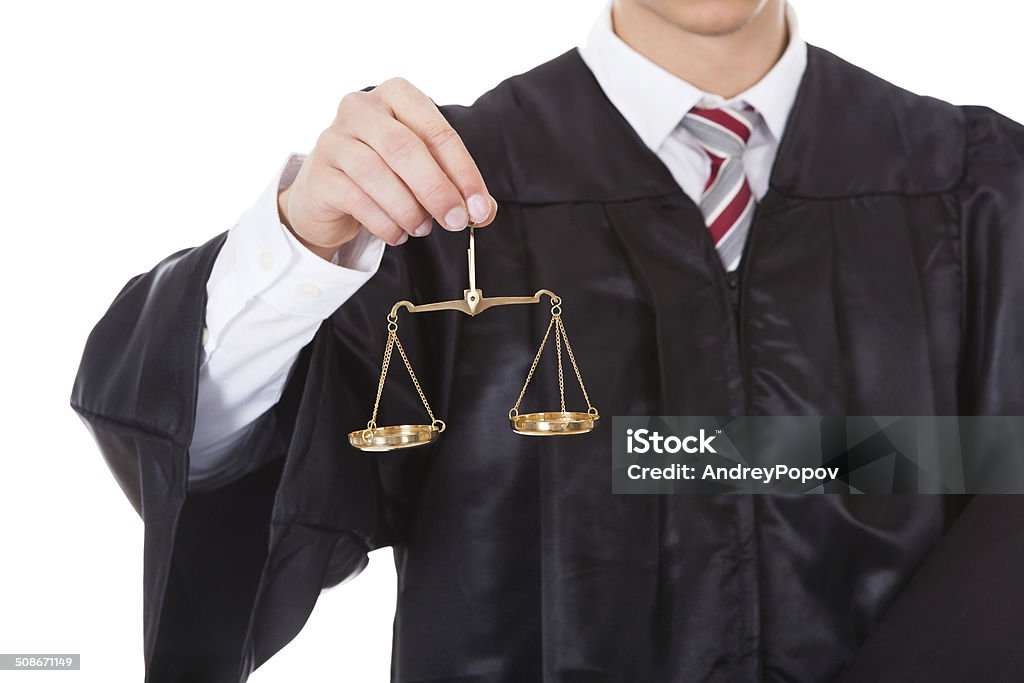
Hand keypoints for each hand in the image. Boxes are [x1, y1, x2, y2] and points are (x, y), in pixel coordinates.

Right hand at [277, 78, 496, 259]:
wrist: (329, 195)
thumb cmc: (385, 175)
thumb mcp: (423, 172)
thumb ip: (455, 186)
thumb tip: (484, 211)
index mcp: (396, 95)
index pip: (437, 131)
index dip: (463, 172)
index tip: (480, 207)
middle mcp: (361, 108)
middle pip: (405, 148)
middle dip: (436, 190)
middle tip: (455, 221)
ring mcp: (334, 138)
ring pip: (377, 174)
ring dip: (408, 208)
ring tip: (422, 228)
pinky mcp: (319, 174)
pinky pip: (356, 199)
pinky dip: (385, 223)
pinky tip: (398, 234)